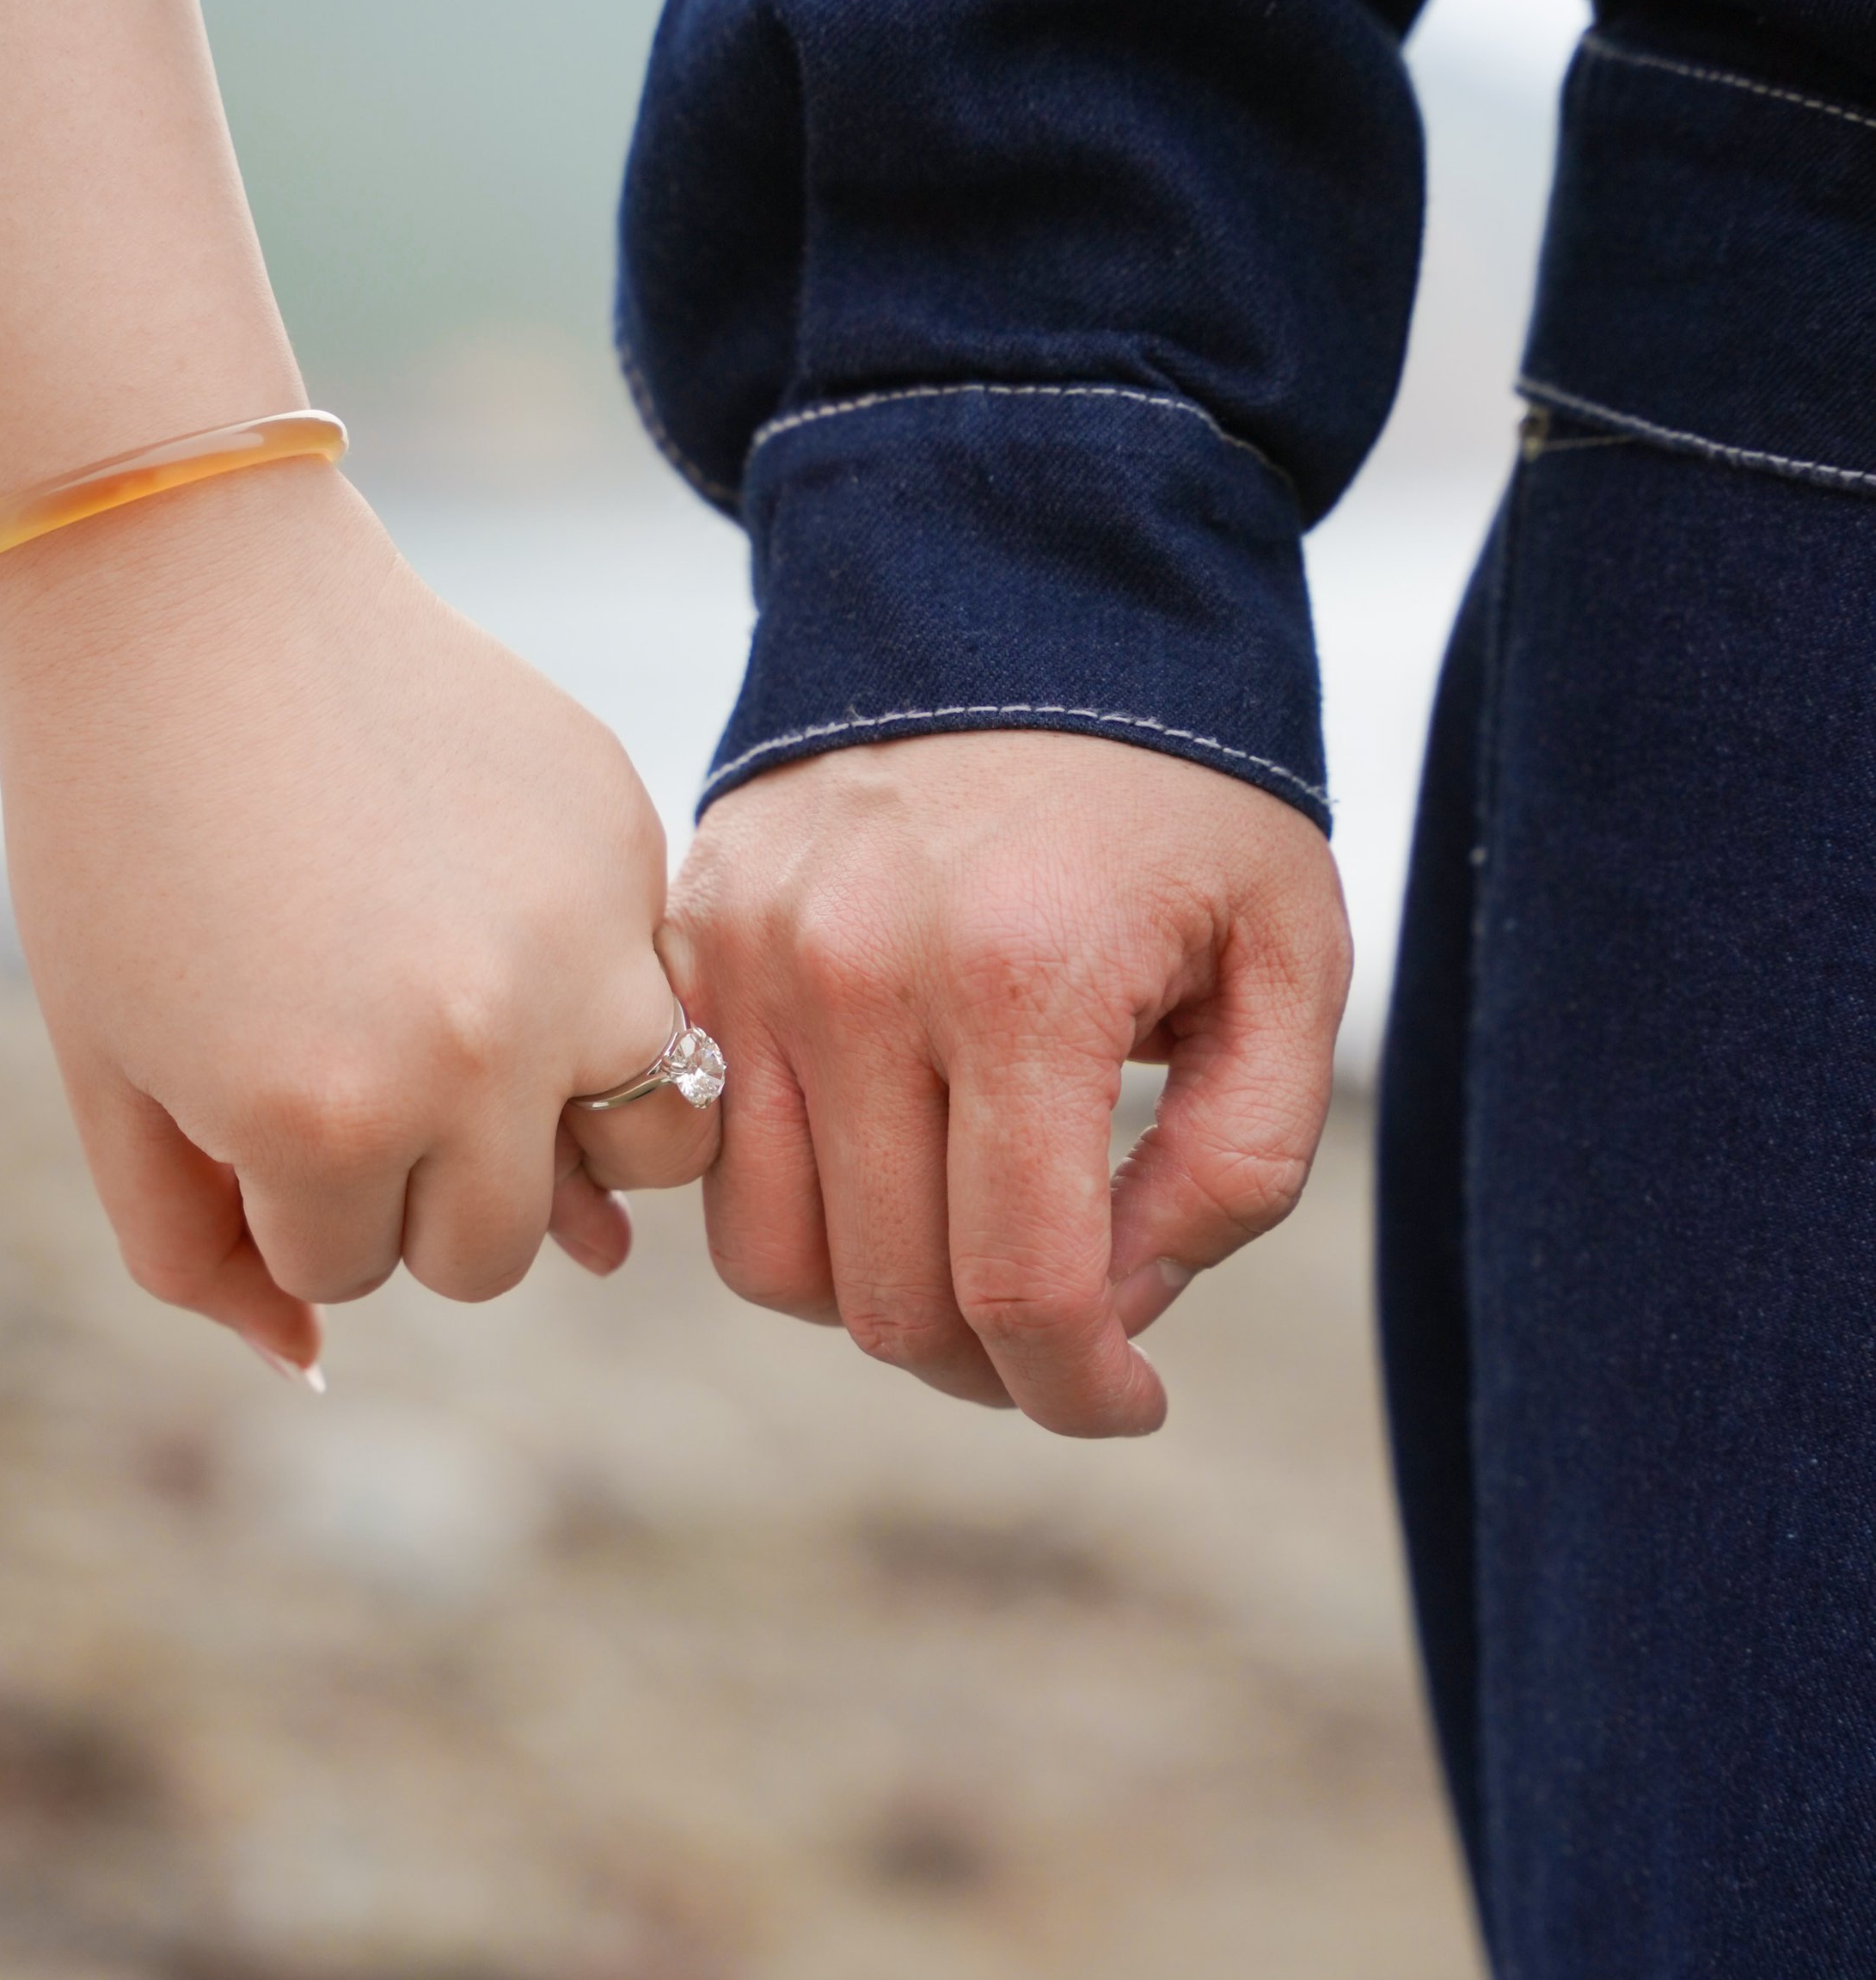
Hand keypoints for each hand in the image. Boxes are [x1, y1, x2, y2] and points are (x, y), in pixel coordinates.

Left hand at [0, 459, 717, 1376]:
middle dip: (419, 1189)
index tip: (242, 1078)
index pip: (357, 1268)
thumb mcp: (111, 1072)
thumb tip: (318, 1362)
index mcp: (326, 1119)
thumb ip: (197, 1251)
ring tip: (491, 1048)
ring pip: (655, 1145)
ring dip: (571, 1127)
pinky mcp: (632, 847)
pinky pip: (664, 990)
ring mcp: (579, 946)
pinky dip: (603, 989)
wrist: (195, 594)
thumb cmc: (119, 842)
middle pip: (497, 1245)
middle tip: (352, 1063)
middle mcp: (479, 1053)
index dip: (288, 1191)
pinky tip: (506, 913)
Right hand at [663, 732, 1349, 1436]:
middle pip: (887, 1299)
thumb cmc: (1183, 786)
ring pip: (771, 1255)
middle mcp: (858, 972)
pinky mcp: (693, 935)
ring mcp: (752, 953)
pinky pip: (708, 1149)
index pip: (1018, 1286)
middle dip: (992, 1365)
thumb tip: (1122, 1305)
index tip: (1130, 1402)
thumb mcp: (1286, 957)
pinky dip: (794, 1201)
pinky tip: (887, 1163)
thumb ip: (1238, 1160)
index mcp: (1023, 979)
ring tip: (971, 1251)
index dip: (1079, 1392)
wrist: (1018, 577)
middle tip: (1069, 1334)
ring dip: (877, 1300)